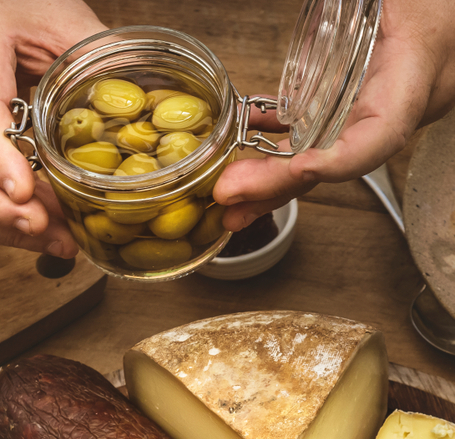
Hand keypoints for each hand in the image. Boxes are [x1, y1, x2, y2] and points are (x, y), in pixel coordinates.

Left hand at [215, 0, 454, 229]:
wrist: (445, 1)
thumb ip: (347, 6)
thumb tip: (317, 3)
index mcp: (419, 68)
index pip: (385, 131)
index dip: (343, 159)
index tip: (302, 167)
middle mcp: (402, 100)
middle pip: (337, 156)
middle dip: (279, 183)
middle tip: (230, 194)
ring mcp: (381, 103)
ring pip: (323, 153)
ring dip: (271, 178)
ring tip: (227, 197)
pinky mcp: (363, 97)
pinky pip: (319, 129)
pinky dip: (279, 140)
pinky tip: (243, 141)